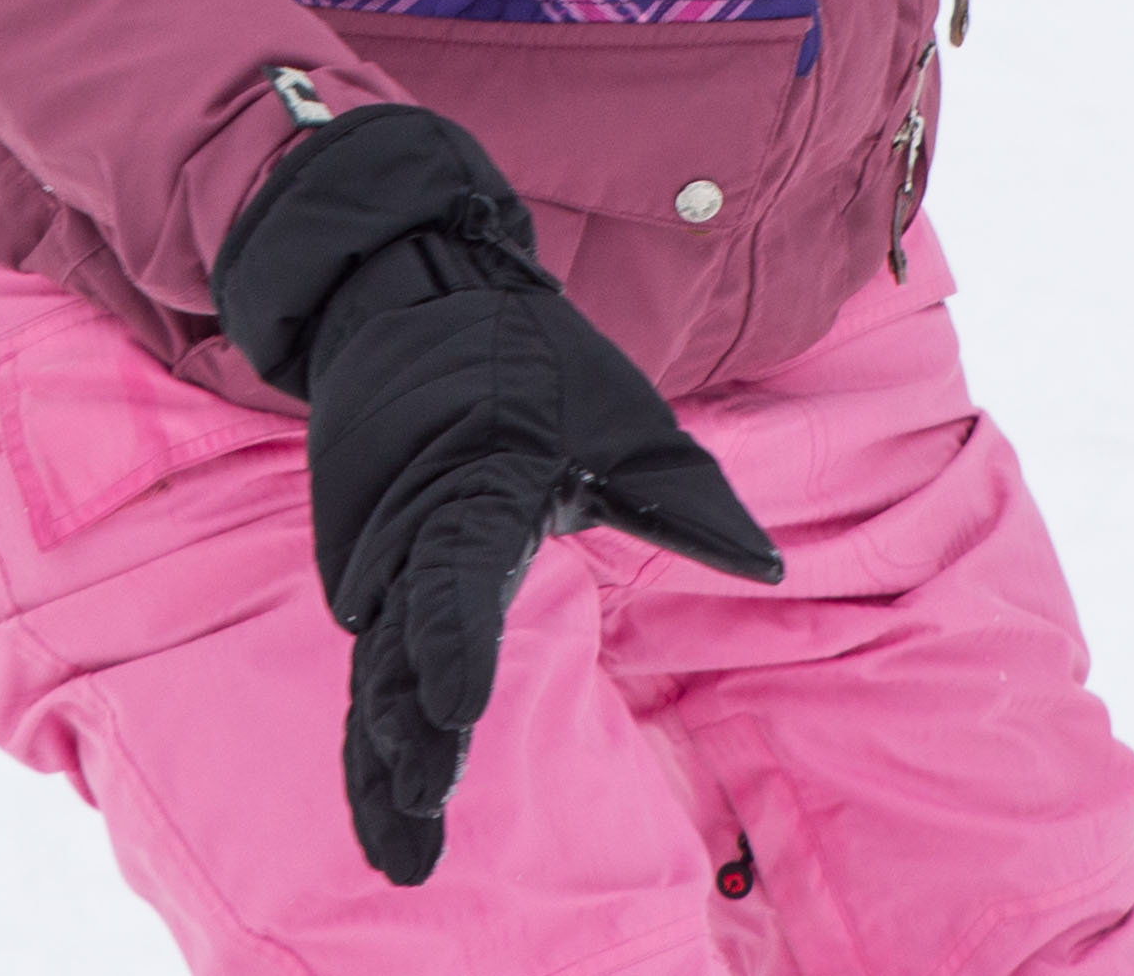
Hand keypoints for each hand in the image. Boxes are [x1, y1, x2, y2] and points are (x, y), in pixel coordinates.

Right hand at [215, 102, 779, 883]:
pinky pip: (369, 655)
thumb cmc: (527, 357)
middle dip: (405, 747)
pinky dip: (372, 725)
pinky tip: (387, 794)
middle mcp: (407, 530)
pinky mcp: (364, 566)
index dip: (451, 641)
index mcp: (473, 487)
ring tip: (398, 843)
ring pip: (375, 670)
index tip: (453, 707)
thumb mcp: (617, 415)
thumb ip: (684, 499)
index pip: (456, 576)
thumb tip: (769, 565)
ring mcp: (373, 552)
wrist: (405, 290)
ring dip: (381, 756)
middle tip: (417, 832)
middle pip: (400, 654)